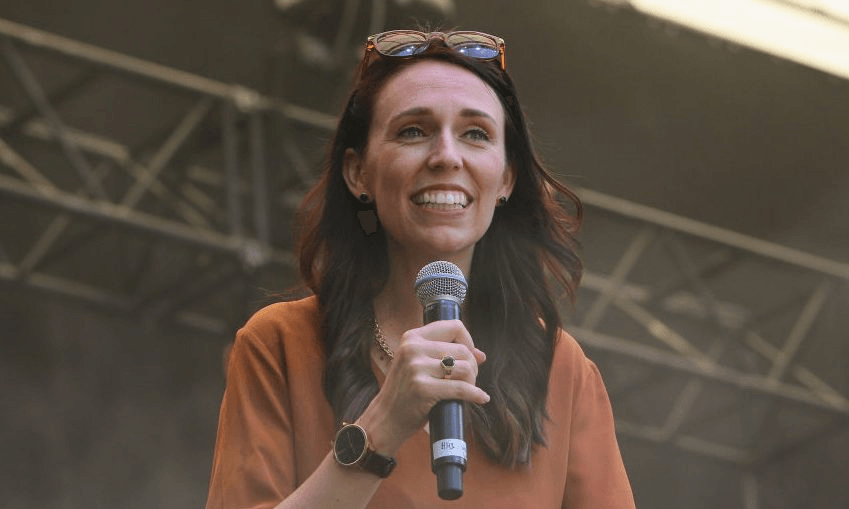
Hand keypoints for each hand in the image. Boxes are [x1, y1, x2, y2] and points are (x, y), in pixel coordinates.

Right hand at [356, 320, 488, 454]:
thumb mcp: (418, 364)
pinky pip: (461, 388)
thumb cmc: (406, 392)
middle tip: (468, 380)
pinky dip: (475, 394)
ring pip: (465, 367)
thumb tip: (480, 355)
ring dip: (472, 381)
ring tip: (468, 390)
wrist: (385, 419)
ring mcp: (416, 368)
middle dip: (472, 366)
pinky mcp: (423, 389)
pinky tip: (481, 398)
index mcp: (412, 338)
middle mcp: (412, 348)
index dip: (468, 341)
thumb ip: (444, 354)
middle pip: (462, 349)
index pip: (453, 326)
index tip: (469, 357)